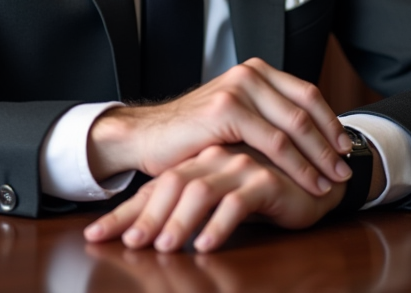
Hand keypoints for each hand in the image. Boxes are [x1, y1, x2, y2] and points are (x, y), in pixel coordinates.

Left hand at [84, 144, 344, 252]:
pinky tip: (207, 244)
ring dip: (180, 222)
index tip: (96, 236)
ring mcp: (239, 166)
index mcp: (198, 163)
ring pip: (200, 192)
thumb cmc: (264, 190)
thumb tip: (144, 235)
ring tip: (166, 249)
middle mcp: (214, 160)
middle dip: (148, 219)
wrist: (314, 181)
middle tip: (131, 246)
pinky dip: (219, 224)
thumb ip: (187, 209)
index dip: (124, 213)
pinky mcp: (265, 178)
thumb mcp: (218, 200)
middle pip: (171, 187)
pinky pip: (237, 202)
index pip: (153, 189)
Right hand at [87, 58, 351, 197]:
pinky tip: (309, 183)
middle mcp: (249, 74)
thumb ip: (266, 116)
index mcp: (254, 71)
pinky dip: (298, 166)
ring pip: (295, 126)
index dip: (330, 122)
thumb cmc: (192, 135)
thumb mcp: (235, 117)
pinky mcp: (227, 111)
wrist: (147, 137)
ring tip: (333, 182)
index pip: (306, 94)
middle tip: (347, 170)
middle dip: (330, 142)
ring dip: (319, 158)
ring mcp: (238, 89)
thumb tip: (309, 135)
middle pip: (306, 108)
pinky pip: (275, 142)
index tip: (346, 149)